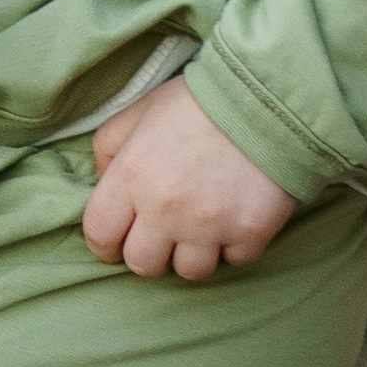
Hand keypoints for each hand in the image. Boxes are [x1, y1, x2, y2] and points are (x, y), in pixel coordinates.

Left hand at [84, 77, 295, 281]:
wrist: (267, 95)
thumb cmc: (198, 101)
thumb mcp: (139, 111)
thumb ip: (109, 148)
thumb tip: (103, 182)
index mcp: (131, 177)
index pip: (100, 235)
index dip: (104, 244)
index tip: (116, 241)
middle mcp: (166, 209)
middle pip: (142, 264)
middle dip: (148, 252)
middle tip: (162, 233)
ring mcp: (210, 225)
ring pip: (189, 271)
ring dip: (191, 252)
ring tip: (200, 226)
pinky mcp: (251, 232)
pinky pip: (234, 260)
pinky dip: (234, 244)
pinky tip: (234, 216)